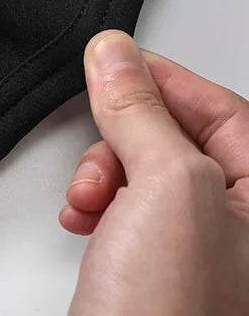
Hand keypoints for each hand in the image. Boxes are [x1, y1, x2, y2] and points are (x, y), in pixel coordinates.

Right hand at [60, 30, 248, 314]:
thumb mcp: (164, 189)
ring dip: (102, 169)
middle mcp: (240, 223)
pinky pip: (122, 201)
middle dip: (123, 136)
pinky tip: (84, 216)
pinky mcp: (151, 262)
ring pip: (141, 166)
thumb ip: (141, 111)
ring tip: (89, 198)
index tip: (113, 59)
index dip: (163, 77)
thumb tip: (115, 54)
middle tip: (101, 147)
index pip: (221, 108)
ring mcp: (196, 246)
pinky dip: (95, 199)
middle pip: (175, 133)